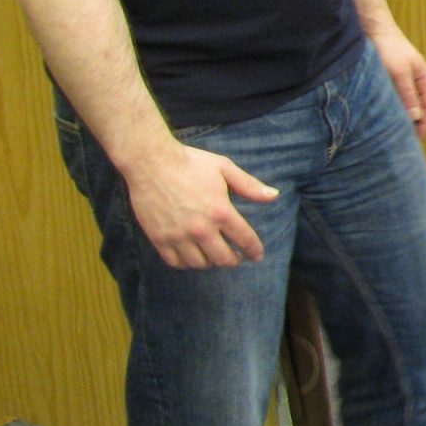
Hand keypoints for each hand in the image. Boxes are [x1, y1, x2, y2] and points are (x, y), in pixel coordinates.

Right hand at [121, 141, 278, 268]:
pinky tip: (191, 255)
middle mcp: (201, 228)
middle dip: (234, 260)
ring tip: (213, 255)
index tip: (257, 255)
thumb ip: (249, 185)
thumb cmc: (190, 162)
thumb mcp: (224, 168)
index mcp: (221, 211)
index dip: (254, 250)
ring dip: (210, 262)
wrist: (151, 162)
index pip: (245, 239)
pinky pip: (175, 262)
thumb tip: (274, 195)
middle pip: (224, 258)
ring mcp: (179, 236)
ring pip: (200, 264)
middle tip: (236, 257)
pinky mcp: (159, 238)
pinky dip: (186, 263)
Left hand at [368, 24, 425, 138]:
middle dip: (416, 124)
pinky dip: (393, 108)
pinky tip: (384, 115)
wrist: (373, 28)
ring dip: (403, 116)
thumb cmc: (388, 48)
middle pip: (420, 107)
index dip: (425, 124)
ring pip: (407, 103)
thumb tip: (416, 117)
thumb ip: (407, 94)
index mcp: (424, 78)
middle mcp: (416, 80)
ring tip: (395, 132)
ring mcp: (404, 78)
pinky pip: (395, 97)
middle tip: (406, 141)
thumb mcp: (399, 73)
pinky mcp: (391, 77)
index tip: (417, 140)